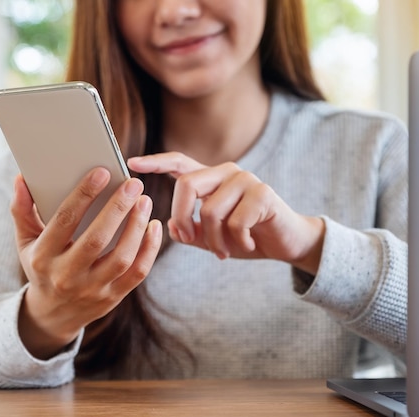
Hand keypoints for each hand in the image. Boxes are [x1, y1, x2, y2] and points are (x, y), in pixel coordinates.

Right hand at [11, 167, 161, 358]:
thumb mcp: (25, 241)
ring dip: (136, 227)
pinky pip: (137, 273)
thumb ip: (22, 210)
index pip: (64, 221)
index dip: (83, 195)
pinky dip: (149, 249)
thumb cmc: (41, 267)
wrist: (52, 315)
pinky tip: (153, 226)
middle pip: (97, 239)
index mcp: (43, 257)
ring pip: (121, 257)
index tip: (102, 172)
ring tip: (144, 201)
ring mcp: (92, 289)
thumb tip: (21, 179)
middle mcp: (67, 276)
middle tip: (133, 183)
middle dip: (117, 208)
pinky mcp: (113, 297)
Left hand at [128, 152, 323, 273]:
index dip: (155, 162)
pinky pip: (235, 222)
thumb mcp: (211, 237)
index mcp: (210, 179)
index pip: (178, 162)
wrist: (287, 242)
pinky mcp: (263, 193)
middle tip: (190, 240)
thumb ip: (189, 231)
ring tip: (224, 252)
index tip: (132, 163)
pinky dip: (237, 242)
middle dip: (182, 218)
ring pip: (210, 210)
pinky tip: (248, 245)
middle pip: (186, 185)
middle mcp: (226, 172)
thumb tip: (171, 227)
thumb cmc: (245, 237)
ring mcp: (246, 180)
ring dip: (214, 241)